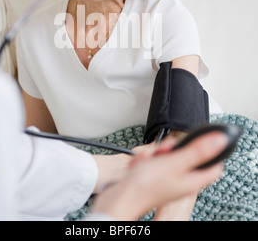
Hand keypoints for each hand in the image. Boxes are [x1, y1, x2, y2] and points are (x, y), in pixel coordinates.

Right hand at [92, 132, 226, 220]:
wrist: (119, 197)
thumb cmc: (144, 186)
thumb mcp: (173, 163)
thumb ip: (197, 151)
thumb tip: (219, 141)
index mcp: (192, 181)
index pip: (213, 165)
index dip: (207, 150)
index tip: (195, 141)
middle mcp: (181, 181)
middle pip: (186, 155)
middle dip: (172, 149)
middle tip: (164, 153)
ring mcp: (167, 179)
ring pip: (168, 156)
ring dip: (155, 154)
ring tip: (147, 161)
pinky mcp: (153, 177)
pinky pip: (154, 161)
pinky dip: (145, 160)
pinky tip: (140, 166)